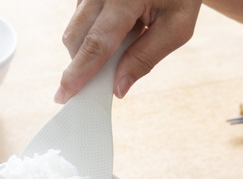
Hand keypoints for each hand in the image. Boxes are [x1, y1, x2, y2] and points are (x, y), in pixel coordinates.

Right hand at [54, 0, 201, 103]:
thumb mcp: (176, 28)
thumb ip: (146, 58)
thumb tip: (118, 88)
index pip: (96, 43)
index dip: (80, 73)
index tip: (66, 95)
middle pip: (76, 38)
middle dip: (83, 65)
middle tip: (103, 79)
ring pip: (74, 29)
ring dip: (89, 48)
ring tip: (124, 40)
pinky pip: (79, 19)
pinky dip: (92, 33)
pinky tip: (117, 28)